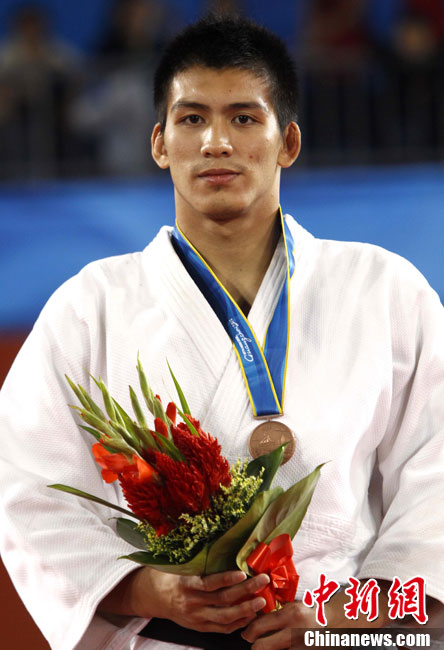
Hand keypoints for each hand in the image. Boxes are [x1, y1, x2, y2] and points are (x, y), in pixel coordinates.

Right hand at [99, 566, 269, 633]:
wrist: (151, 597)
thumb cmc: (168, 574)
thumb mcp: (179, 564)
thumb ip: (197, 559)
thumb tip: (220, 540)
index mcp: (186, 584)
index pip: (209, 583)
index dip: (227, 579)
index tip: (243, 572)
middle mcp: (191, 603)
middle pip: (223, 600)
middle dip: (246, 591)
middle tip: (263, 581)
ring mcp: (196, 618)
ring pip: (225, 618)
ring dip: (246, 610)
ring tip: (262, 602)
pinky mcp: (199, 627)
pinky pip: (221, 628)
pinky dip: (237, 624)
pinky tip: (250, 616)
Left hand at [241, 587, 390, 649]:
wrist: (341, 622)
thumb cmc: (316, 610)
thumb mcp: (297, 604)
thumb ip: (279, 610)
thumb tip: (257, 613)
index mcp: (291, 615)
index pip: (260, 626)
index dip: (249, 631)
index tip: (245, 632)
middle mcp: (294, 633)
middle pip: (262, 647)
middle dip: (254, 645)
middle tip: (251, 641)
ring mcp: (301, 647)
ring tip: (264, 645)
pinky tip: (281, 648)